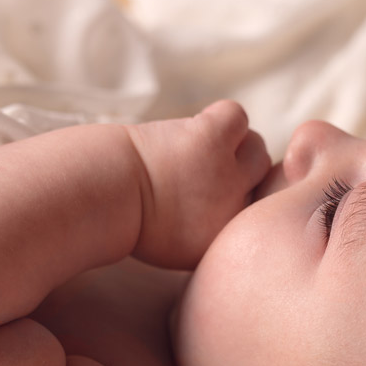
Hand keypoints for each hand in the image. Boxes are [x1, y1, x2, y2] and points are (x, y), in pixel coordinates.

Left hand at [126, 100, 270, 268]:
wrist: (100, 195)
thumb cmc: (128, 219)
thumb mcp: (178, 247)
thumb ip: (211, 233)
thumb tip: (229, 212)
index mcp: (222, 241)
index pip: (257, 214)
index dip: (242, 200)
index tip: (218, 197)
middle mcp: (232, 211)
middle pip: (265, 182)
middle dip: (245, 176)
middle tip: (212, 171)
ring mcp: (224, 174)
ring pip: (257, 149)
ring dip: (237, 148)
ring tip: (206, 151)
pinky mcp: (211, 138)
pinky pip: (237, 117)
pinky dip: (225, 121)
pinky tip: (204, 130)